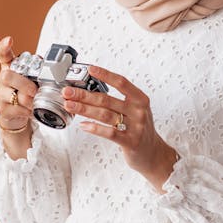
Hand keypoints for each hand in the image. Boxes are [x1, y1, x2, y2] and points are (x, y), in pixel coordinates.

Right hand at [0, 35, 33, 134]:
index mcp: (9, 68)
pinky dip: (27, 111)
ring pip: (13, 95)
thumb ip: (39, 70)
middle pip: (7, 76)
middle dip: (24, 84)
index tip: (9, 40)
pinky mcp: (2, 109)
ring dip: (29, 100)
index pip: (3, 54)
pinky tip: (31, 110)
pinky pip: (16, 109)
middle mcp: (1, 79)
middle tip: (35, 90)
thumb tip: (51, 67)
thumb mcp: (31, 79)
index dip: (4, 46)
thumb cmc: (25, 93)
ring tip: (36, 102)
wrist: (15, 115)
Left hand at [62, 64, 178, 192]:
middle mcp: (139, 111)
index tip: (90, 69)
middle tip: (68, 92)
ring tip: (70, 105)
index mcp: (140, 99)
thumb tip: (90, 92)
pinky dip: (94, 128)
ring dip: (84, 109)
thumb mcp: (136, 110)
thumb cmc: (140, 129)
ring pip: (104, 115)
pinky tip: (83, 125)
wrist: (153, 153)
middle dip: (84, 95)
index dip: (105, 74)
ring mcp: (136, 127)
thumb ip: (119, 101)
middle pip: (107, 99)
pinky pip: (109, 133)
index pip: (121, 82)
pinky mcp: (130, 142)